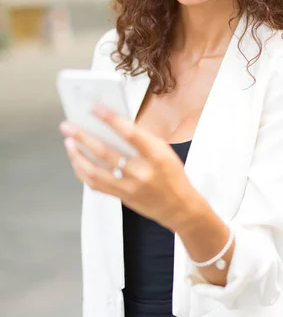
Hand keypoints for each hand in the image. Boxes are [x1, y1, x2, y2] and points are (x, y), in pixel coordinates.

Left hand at [59, 105, 199, 231]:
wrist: (179, 207)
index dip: (110, 119)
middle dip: (83, 137)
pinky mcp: (121, 198)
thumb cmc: (172, 174)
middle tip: (68, 126)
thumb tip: (113, 124)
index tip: (94, 108)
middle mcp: (142, 172)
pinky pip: (95, 184)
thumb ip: (142, 140)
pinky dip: (83, 171)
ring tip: (68, 142)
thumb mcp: (165, 151)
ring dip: (78, 155)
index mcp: (157, 156)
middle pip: (106, 152)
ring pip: (95, 171)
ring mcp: (130, 187)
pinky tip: (77, 160)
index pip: (130, 133)